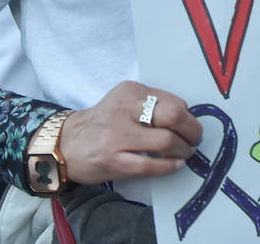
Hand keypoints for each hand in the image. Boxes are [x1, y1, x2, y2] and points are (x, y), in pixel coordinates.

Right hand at [57, 80, 203, 184]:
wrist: (65, 144)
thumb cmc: (102, 124)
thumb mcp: (123, 103)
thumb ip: (149, 105)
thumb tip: (186, 117)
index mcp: (130, 92)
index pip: (173, 101)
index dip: (188, 116)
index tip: (189, 126)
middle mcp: (124, 110)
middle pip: (174, 116)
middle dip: (192, 131)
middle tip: (194, 140)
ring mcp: (118, 136)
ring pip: (166, 141)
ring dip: (183, 151)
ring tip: (185, 154)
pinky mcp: (114, 161)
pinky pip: (151, 165)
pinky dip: (169, 166)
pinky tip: (175, 165)